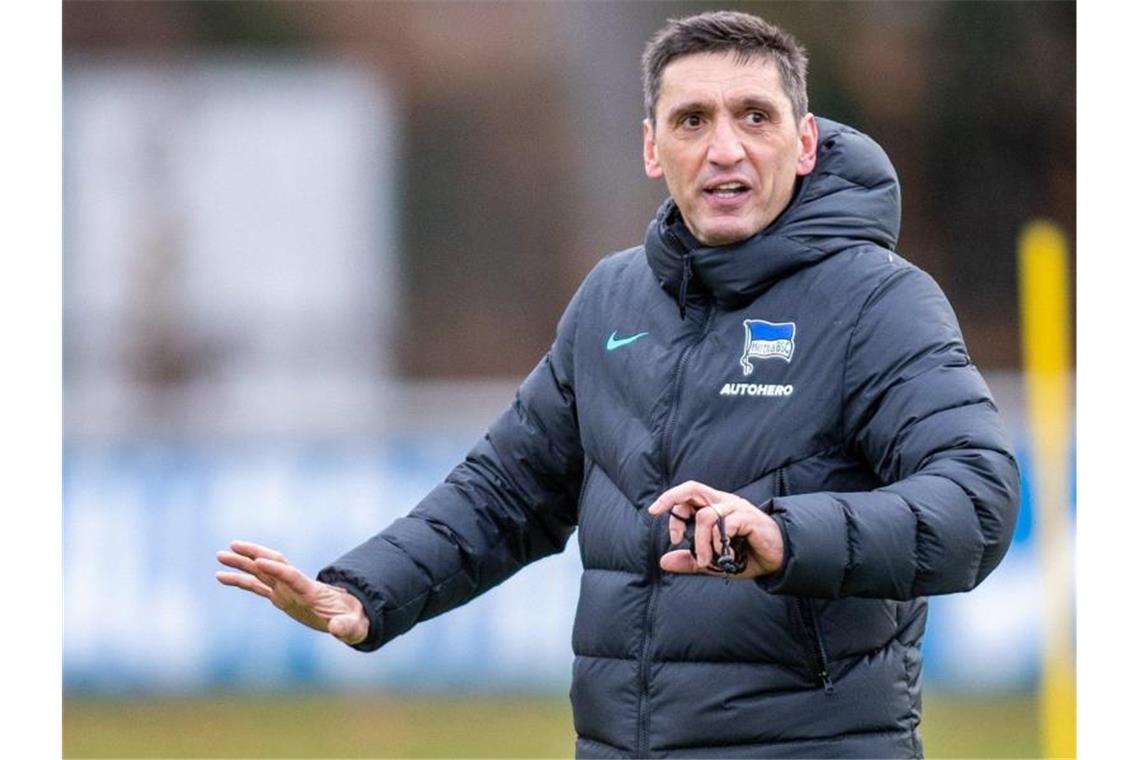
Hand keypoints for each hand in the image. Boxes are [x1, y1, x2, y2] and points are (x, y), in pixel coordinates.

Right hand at [215, 540, 369, 644]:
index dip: (277, 569)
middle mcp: (296, 586)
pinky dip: (240, 581)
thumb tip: (337, 629)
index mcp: (311, 591)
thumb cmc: (353, 620)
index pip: (292, 576)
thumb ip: (346, 627)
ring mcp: (286, 590)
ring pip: (261, 572)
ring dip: (242, 563)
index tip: (260, 561)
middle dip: (254, 554)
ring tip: (220, 556)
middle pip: (273, 565)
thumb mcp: (354, 627)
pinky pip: (256, 587)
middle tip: (233, 546)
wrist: (350, 615)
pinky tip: (222, 577)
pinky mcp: (280, 597)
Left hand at [647, 481, 783, 578]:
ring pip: (706, 516)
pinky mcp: (749, 519)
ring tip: (705, 561)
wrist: (778, 559)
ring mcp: (737, 508)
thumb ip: (690, 560)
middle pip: (692, 488)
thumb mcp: (713, 560)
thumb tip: (664, 561)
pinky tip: (727, 557)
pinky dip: (719, 544)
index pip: (686, 495)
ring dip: (700, 542)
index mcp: (714, 506)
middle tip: (658, 515)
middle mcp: (723, 502)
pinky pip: (726, 526)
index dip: (671, 509)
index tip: (674, 538)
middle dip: (670, 499)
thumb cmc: (746, 555)